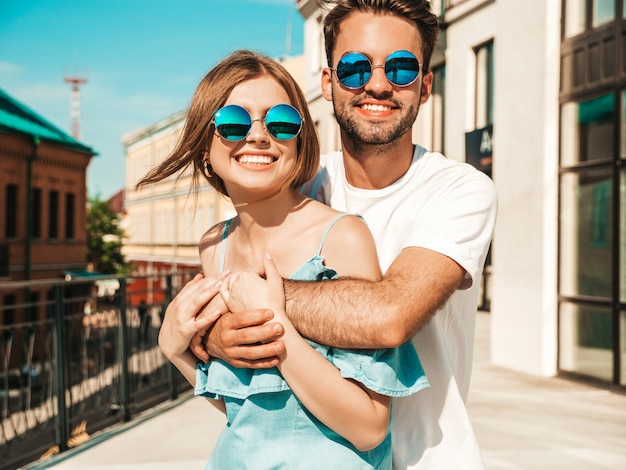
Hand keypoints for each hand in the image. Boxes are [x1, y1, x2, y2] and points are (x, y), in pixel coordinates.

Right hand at [157, 273, 222, 360]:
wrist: (167, 344)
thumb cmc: (177, 322)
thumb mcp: (180, 305)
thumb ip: (190, 291)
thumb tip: (200, 275)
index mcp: (180, 299)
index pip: (197, 285)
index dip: (210, 278)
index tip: (224, 273)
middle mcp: (179, 306)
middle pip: (198, 291)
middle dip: (212, 281)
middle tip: (226, 275)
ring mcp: (182, 318)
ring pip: (197, 303)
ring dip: (209, 293)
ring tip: (221, 286)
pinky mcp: (185, 331)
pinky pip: (198, 324)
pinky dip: (208, 318)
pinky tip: (218, 312)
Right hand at [202, 254, 287, 368]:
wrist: (212, 339)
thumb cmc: (227, 314)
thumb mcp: (230, 298)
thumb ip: (252, 278)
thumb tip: (267, 255)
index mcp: (225, 321)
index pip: (240, 318)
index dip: (256, 316)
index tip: (271, 312)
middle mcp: (226, 338)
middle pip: (247, 337)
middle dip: (264, 333)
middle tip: (280, 328)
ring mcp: (231, 352)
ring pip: (250, 354)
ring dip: (267, 351)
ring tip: (282, 346)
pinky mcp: (236, 363)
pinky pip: (250, 364)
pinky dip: (264, 363)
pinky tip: (276, 360)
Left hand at [221, 253, 285, 315]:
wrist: (269, 322)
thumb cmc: (274, 301)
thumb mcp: (276, 280)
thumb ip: (270, 265)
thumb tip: (266, 254)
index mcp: (246, 274)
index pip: (256, 270)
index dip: (265, 274)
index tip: (272, 281)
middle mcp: (235, 282)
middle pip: (244, 274)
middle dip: (252, 277)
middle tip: (263, 285)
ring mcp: (231, 293)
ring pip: (232, 280)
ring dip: (239, 280)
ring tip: (250, 285)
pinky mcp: (229, 303)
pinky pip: (223, 291)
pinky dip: (225, 286)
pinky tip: (231, 287)